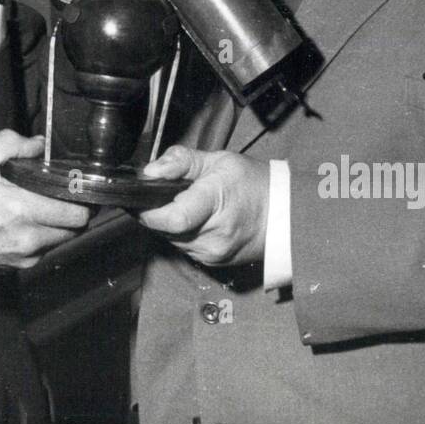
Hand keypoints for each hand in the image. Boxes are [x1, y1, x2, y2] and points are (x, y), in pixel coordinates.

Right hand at [0, 130, 90, 275]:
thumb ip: (9, 143)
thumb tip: (37, 143)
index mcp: (23, 210)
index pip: (77, 214)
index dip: (85, 201)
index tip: (80, 190)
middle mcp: (28, 238)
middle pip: (74, 231)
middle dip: (75, 214)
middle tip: (65, 198)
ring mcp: (23, 257)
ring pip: (59, 243)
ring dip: (58, 228)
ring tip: (44, 209)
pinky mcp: (14, 268)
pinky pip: (40, 253)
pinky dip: (40, 240)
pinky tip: (25, 225)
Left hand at [138, 146, 268, 267]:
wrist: (284, 214)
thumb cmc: (253, 183)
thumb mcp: (218, 160)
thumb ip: (181, 161)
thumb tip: (150, 171)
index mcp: (214, 202)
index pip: (170, 218)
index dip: (148, 210)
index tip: (140, 198)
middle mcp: (213, 235)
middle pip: (165, 228)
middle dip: (158, 212)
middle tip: (169, 195)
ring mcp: (213, 253)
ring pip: (171, 239)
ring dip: (170, 224)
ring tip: (187, 205)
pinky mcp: (213, 263)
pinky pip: (184, 247)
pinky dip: (183, 234)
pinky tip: (197, 220)